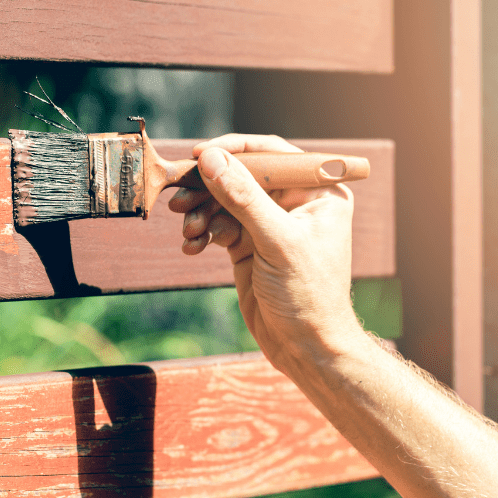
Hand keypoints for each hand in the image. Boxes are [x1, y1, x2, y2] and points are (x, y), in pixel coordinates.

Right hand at [167, 134, 363, 375]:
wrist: (305, 347)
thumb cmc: (309, 295)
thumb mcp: (277, 241)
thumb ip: (243, 198)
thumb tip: (211, 159)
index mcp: (317, 192)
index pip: (272, 154)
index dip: (234, 150)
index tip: (199, 154)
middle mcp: (294, 203)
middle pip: (242, 176)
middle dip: (209, 187)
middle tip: (180, 198)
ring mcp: (269, 225)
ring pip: (225, 202)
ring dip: (201, 213)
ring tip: (188, 231)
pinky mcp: (249, 246)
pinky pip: (218, 226)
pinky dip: (202, 233)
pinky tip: (192, 247)